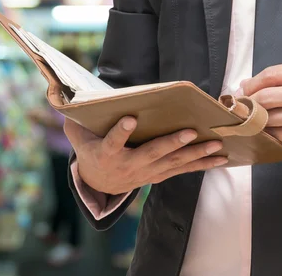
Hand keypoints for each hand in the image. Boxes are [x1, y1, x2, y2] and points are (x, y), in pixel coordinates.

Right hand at [64, 117, 227, 194]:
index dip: (120, 132)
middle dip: (172, 144)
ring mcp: (145, 173)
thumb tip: (62, 98)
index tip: (129, 119)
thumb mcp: (77, 137)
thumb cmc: (91, 151)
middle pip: (152, 154)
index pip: (112, 142)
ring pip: (173, 164)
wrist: (99, 184)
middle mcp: (128, 166)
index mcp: (107, 154)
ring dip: (195, 155)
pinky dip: (201, 164)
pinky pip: (182, 170)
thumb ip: (73, 121)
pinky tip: (220, 159)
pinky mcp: (158, 175)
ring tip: (216, 145)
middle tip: (190, 132)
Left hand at [241, 60, 281, 153]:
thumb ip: (281, 77)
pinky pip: (275, 133)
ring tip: (257, 116)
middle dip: (249, 102)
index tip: (244, 89)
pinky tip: (272, 127)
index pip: (270, 75)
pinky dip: (269, 130)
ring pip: (267, 117)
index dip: (252, 83)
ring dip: (257, 118)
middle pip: (265, 96)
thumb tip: (245, 85)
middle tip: (244, 105)